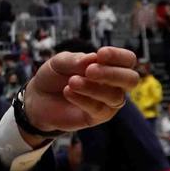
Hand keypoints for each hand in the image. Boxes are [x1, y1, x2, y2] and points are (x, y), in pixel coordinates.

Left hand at [24, 47, 138, 136]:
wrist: (38, 98)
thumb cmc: (54, 76)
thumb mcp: (59, 62)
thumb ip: (75, 60)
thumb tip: (94, 58)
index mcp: (108, 66)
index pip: (127, 60)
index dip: (118, 56)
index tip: (101, 53)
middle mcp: (113, 84)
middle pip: (131, 80)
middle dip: (112, 73)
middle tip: (89, 70)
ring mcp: (107, 102)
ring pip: (115, 96)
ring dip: (93, 88)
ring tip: (72, 81)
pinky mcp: (97, 117)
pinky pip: (98, 109)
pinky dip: (83, 99)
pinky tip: (68, 91)